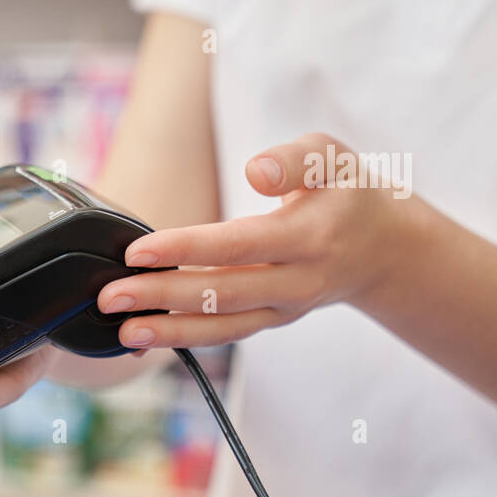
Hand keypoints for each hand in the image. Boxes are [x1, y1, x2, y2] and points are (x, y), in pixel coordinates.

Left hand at [97, 132, 406, 348]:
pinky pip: (224, 335)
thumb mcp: (332, 157)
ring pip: (221, 327)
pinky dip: (182, 339)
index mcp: (308, 237)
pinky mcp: (270, 321)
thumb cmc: (347, 191)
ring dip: (168, 332)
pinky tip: (141, 339)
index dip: (185, 249)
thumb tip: (256, 171)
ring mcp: (283, 309)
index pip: (238, 245)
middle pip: (221, 294)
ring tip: (121, 332)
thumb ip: (293, 160)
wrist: (386, 249)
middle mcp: (296, 282)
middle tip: (110, 296)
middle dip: (161, 298)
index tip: (138, 251)